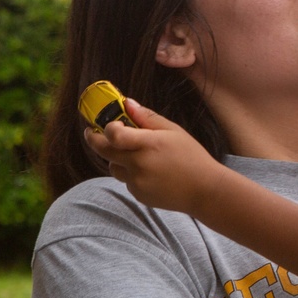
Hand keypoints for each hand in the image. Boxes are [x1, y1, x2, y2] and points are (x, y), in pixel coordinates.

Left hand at [85, 98, 221, 215]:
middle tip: (92, 133)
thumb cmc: (192, 157)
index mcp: (148, 144)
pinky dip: (132, 175)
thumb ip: (148, 117)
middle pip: (104, 151)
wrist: (204, 190)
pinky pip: (126, 181)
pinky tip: (152, 173)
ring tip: (139, 156)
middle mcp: (139, 164)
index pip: (113, 135)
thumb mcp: (174, 131)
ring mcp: (137, 182)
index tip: (105, 124)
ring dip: (118, 159)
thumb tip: (127, 103)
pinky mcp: (138, 194)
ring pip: (114, 167)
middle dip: (95, 140)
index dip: (105, 127)